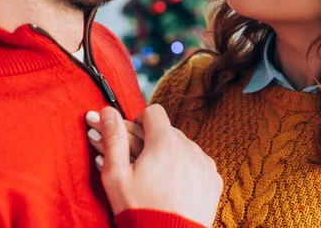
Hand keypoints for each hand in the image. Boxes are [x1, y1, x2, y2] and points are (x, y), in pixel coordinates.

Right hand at [85, 105, 222, 226]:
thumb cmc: (138, 209)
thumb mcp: (116, 175)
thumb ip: (113, 138)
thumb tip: (107, 111)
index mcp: (164, 142)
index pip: (154, 112)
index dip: (141, 121)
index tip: (135, 137)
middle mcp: (189, 147)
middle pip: (169, 131)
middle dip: (154, 141)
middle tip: (142, 163)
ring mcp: (204, 163)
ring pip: (185, 146)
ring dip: (172, 154)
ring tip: (159, 178)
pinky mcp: (213, 179)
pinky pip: (199, 163)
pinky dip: (187, 169)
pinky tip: (175, 187)